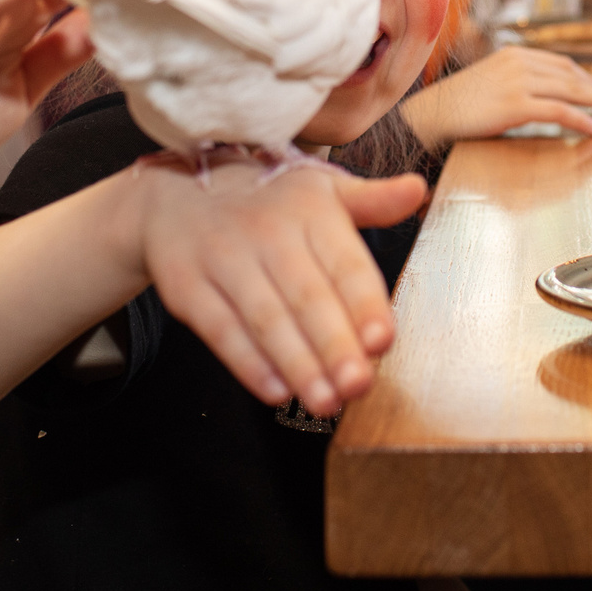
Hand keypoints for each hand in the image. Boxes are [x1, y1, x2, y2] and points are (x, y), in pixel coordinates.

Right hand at [136, 163, 428, 416]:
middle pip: (306, 296)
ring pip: (265, 318)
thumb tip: (416, 190)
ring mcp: (222, 259)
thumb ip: (371, 201)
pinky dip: (248, 364)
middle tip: (358, 385)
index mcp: (309, 209)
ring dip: (298, 364)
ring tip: (325, 401)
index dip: (364, 303)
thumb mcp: (320, 189)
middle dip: (335, 345)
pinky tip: (277, 390)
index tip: (382, 341)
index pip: (344, 262)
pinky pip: (220, 330)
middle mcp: (266, 231)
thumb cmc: (266, 200)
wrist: (175, 192)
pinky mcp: (187, 288)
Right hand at [404, 47, 591, 143]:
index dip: (587, 78)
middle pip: (572, 75)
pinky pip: (558, 111)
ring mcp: (518, 82)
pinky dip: (581, 119)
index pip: (561, 64)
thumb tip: (545, 96)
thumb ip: (519, 82)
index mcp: (515, 54)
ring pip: (570, 91)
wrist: (431, 115)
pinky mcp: (516, 104)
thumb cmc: (460, 105)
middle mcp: (519, 62)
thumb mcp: (492, 82)